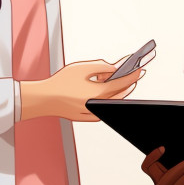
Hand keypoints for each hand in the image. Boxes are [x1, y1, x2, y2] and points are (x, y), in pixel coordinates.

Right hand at [20, 60, 144, 121]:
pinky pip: (102, 110)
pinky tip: (109, 93)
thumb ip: (100, 66)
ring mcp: (91, 114)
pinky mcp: (84, 118)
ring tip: (124, 82)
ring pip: (111, 104)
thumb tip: (114, 69)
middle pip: (118, 95)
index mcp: (96, 93)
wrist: (43, 99)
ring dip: (119, 93)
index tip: (140, 70)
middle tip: (135, 75)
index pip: (121, 84)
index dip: (132, 76)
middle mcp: (96, 106)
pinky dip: (107, 102)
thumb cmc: (59, 82)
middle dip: (128, 84)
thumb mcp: (80, 68)